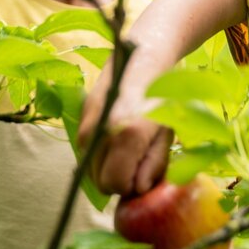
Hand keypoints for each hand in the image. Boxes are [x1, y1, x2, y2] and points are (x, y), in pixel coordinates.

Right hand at [78, 60, 173, 195]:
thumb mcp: (168, 133)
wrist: (142, 58)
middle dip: (119, 178)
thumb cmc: (163, 97)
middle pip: (99, 182)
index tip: (143, 170)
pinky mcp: (80, 117)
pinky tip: (115, 135)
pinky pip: (86, 153)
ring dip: (108, 166)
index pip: (114, 185)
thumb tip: (137, 190)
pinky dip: (99, 153)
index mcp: (127, 134)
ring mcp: (87, 123)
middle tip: (138, 157)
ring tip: (128, 144)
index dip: (130, 185)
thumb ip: (154, 165)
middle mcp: (101, 131)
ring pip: (90, 169)